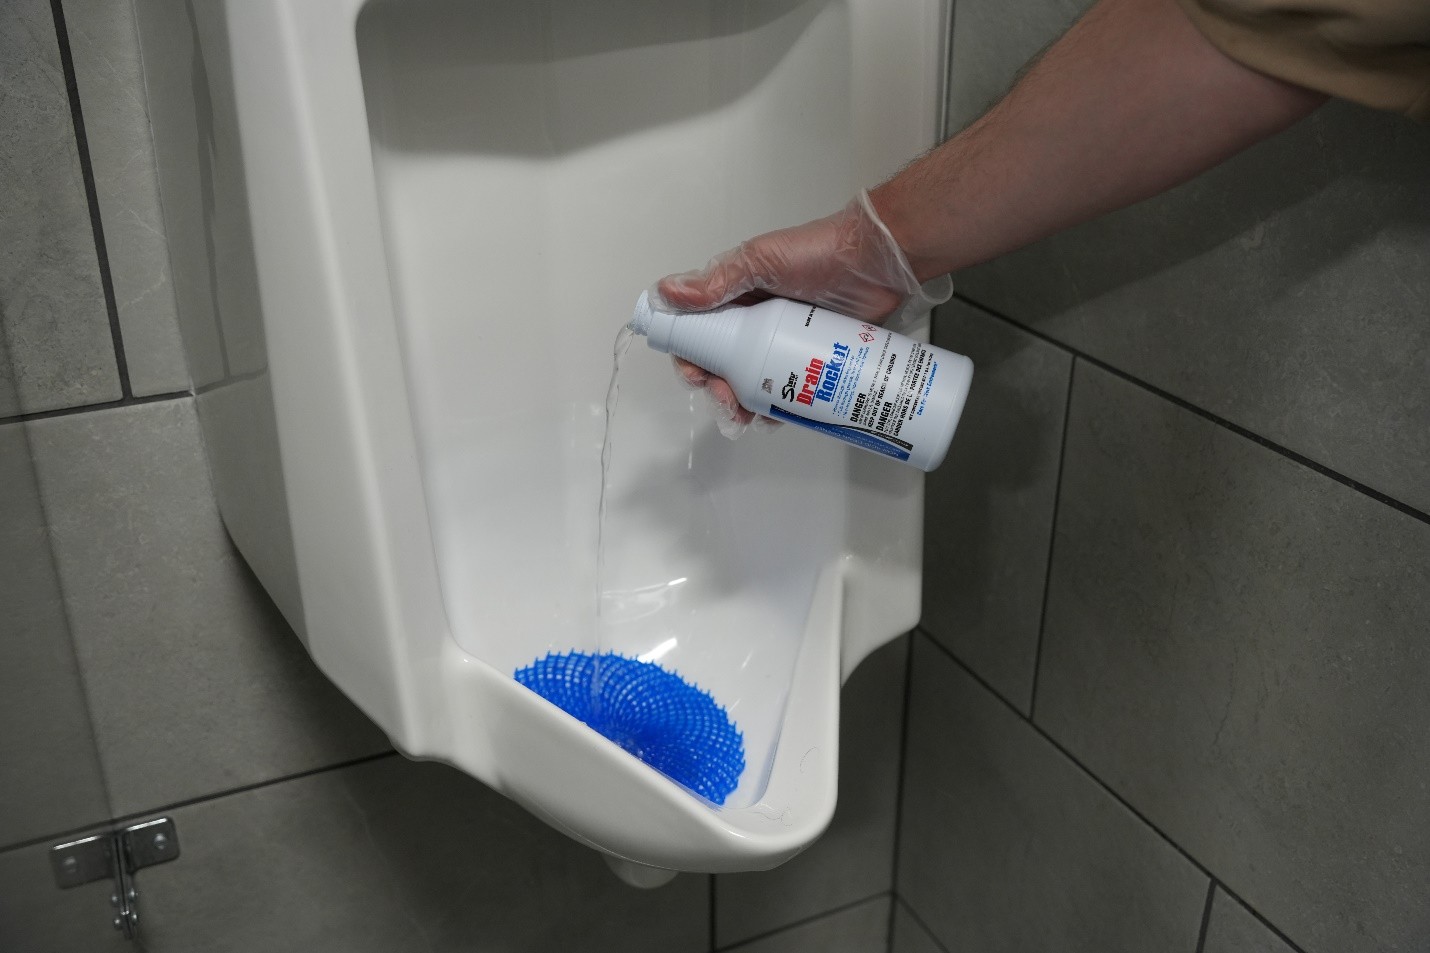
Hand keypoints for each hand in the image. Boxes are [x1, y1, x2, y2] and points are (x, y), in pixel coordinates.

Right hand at [652, 191, 951, 431]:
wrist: (877, 260)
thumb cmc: (818, 252)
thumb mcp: (760, 261)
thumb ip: (717, 280)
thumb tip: (667, 293)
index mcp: (735, 297)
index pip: (700, 332)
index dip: (691, 357)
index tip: (696, 375)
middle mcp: (755, 321)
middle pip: (724, 365)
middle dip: (718, 389)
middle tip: (728, 401)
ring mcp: (784, 343)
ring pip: (753, 382)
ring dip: (745, 404)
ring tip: (751, 417)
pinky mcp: (813, 359)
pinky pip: (790, 390)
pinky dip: (779, 406)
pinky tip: (778, 418)